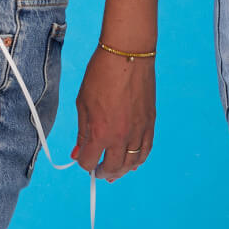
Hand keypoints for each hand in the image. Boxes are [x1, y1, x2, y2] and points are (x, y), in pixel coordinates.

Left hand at [70, 46, 155, 180]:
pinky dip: (138, 160)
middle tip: (97, 171)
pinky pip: (146, 151)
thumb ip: (82, 132)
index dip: (83, 163)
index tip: (82, 159)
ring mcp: (138, 132)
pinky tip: (132, 162)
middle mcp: (120, 137)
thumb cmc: (100, 75)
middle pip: (112, 168)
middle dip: (102, 172)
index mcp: (99, 132)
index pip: (89, 162)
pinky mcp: (150, 124)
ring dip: (122, 171)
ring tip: (114, 171)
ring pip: (132, 164)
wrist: (127, 55)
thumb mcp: (83, 103)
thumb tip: (78, 152)